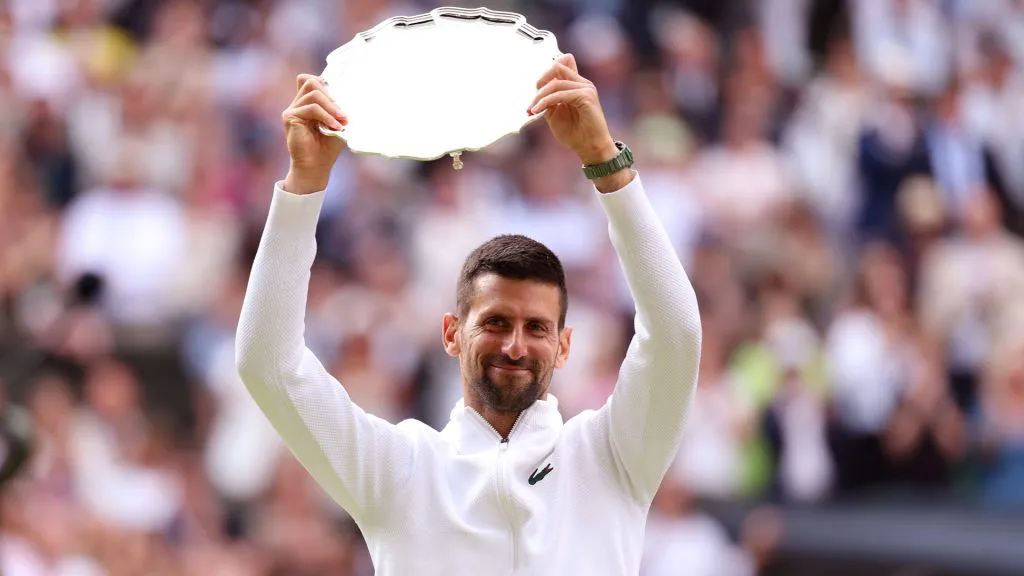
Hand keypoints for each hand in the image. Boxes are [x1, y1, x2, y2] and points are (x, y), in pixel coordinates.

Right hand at [281, 74, 347, 193]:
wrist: (316, 165)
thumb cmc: (328, 146)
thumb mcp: (339, 123)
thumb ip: (340, 108)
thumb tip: (351, 94)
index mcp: (308, 103)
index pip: (311, 80)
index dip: (326, 83)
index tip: (342, 99)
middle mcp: (298, 103)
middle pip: (312, 82)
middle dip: (332, 95)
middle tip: (343, 113)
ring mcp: (292, 109)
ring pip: (314, 93)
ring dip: (332, 106)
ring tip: (342, 121)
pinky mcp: (290, 117)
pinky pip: (312, 108)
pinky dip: (326, 116)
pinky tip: (334, 126)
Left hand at [528, 54, 616, 165]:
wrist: (590, 148)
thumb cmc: (574, 133)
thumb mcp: (555, 113)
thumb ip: (548, 99)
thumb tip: (537, 88)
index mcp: (577, 85)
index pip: (560, 65)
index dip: (543, 76)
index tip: (534, 98)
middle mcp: (583, 83)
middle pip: (557, 68)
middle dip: (540, 82)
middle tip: (531, 102)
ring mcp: (586, 88)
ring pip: (555, 83)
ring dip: (540, 96)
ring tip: (532, 110)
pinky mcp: (586, 96)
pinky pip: (560, 94)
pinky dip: (546, 101)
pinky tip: (537, 111)